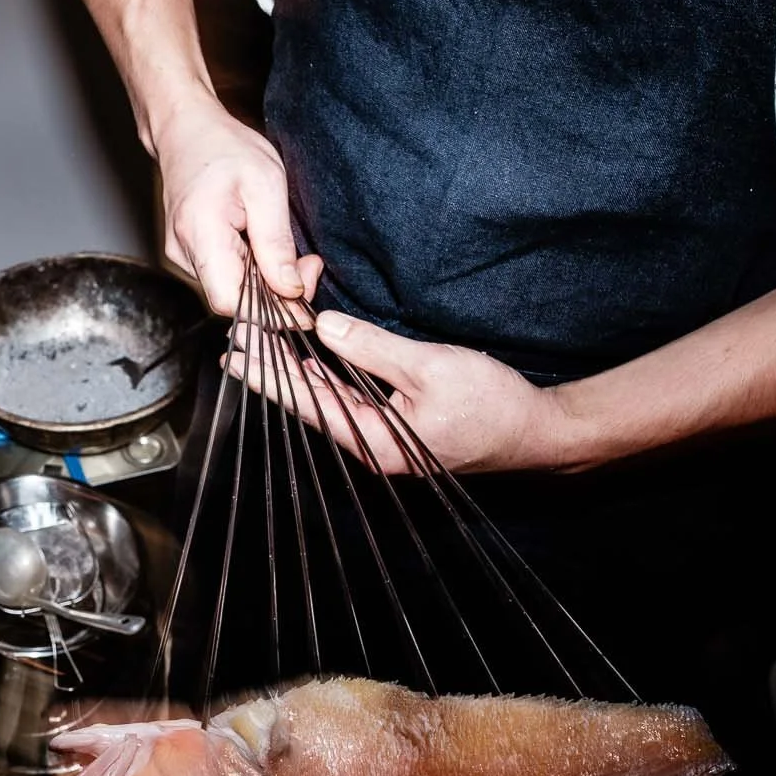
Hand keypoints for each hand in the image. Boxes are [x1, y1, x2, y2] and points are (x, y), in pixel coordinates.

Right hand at [151, 99, 321, 314]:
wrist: (186, 131)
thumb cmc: (224, 149)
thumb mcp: (265, 186)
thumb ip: (276, 243)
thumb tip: (290, 290)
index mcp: (201, 235)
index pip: (230, 303)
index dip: (270, 310)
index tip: (303, 297)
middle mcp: (183, 252)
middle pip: (233, 302)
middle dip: (277, 295)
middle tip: (309, 264)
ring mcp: (182, 255)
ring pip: (231, 291)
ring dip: (267, 283)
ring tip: (291, 253)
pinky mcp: (190, 254)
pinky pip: (225, 277)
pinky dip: (253, 272)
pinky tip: (268, 250)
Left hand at [225, 310, 576, 473]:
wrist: (539, 433)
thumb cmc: (493, 405)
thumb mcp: (431, 368)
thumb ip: (373, 348)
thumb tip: (326, 327)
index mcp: (374, 442)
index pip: (307, 403)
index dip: (269, 376)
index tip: (237, 355)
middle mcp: (371, 447)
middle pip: (311, 404)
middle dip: (274, 372)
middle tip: (236, 344)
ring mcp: (384, 439)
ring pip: (328, 401)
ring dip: (296, 372)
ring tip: (260, 349)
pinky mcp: (397, 427)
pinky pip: (351, 400)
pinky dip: (327, 376)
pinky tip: (308, 361)